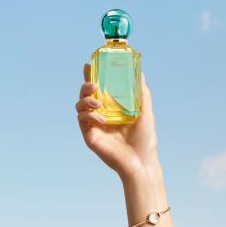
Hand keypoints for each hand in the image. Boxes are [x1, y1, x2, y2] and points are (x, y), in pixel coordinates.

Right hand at [76, 64, 159, 179]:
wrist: (141, 161)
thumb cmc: (145, 139)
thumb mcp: (145, 111)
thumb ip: (142, 93)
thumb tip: (140, 73)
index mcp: (112, 109)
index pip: (99, 90)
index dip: (91, 77)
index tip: (88, 65)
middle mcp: (101, 115)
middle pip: (86, 96)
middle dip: (85, 86)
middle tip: (93, 84)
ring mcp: (94, 126)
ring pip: (80, 106)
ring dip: (86, 100)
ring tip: (98, 103)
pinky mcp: (89, 136)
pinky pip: (82, 120)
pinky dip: (89, 116)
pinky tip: (101, 119)